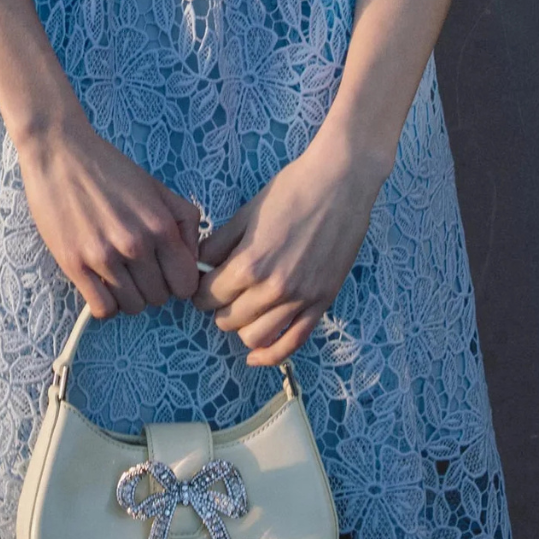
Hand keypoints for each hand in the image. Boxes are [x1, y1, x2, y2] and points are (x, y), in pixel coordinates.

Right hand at [16, 115, 201, 318]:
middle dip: (152, 287)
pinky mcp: (74, 264)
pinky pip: (102, 308)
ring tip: (118, 274)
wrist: (60, 153)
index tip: (165, 272)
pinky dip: (105, 304)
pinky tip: (101, 285)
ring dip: (128, 296)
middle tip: (137, 268)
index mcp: (161, 226)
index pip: (186, 284)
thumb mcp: (158, 188)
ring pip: (132, 307)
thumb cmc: (110, 169)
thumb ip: (185, 223)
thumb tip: (193, 259)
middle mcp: (136, 245)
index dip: (178, 281)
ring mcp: (103, 257)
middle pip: (158, 298)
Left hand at [191, 124, 388, 364]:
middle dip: (217, 308)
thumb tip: (198, 266)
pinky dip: (270, 355)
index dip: (199, 291)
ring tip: (241, 310)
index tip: (202, 284)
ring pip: (255, 337)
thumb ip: (217, 245)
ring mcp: (301, 299)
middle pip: (227, 319)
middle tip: (220, 292)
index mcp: (250, 264)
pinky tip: (255, 356)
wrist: (341, 182)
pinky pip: (292, 343)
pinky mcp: (322, 303)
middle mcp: (274, 288)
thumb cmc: (291, 190)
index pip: (208, 297)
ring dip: (240, 328)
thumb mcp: (245, 213)